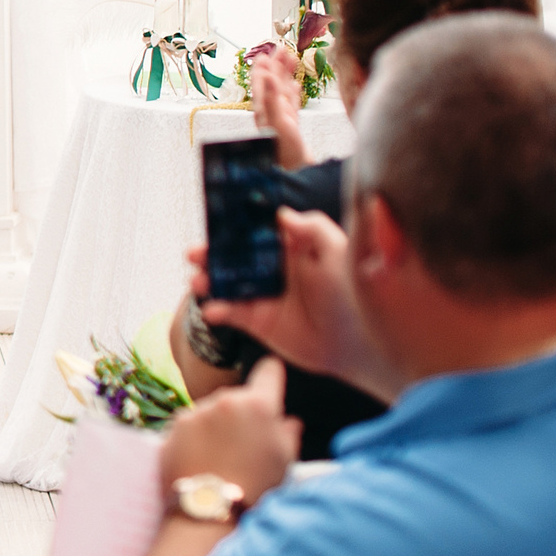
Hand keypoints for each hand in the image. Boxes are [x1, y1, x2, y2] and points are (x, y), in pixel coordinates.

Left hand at [157, 357, 298, 508]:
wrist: (209, 512)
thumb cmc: (257, 489)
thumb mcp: (285, 463)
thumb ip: (288, 434)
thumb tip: (289, 420)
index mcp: (256, 404)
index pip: (268, 371)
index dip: (272, 372)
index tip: (271, 372)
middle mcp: (222, 400)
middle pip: (235, 397)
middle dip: (241, 413)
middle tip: (247, 443)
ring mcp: (193, 412)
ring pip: (210, 412)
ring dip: (216, 426)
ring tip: (224, 460)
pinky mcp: (171, 428)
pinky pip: (188, 428)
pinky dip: (195, 439)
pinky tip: (203, 462)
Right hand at [193, 209, 391, 398]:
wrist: (361, 342)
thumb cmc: (353, 293)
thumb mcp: (338, 251)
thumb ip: (312, 226)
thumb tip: (281, 213)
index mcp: (288, 248)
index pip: (253, 231)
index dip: (231, 226)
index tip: (212, 221)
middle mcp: (271, 270)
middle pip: (231, 256)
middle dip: (209, 253)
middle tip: (194, 253)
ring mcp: (262, 296)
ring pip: (225, 283)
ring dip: (207, 280)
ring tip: (198, 282)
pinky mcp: (258, 322)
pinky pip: (230, 314)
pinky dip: (217, 311)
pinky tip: (214, 310)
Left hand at [248, 48, 310, 170]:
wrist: (296, 177)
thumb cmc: (285, 153)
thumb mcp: (279, 123)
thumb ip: (273, 99)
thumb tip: (268, 75)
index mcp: (264, 111)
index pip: (261, 85)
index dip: (262, 69)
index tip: (265, 54)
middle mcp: (270, 114)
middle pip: (271, 85)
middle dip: (275, 67)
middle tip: (281, 49)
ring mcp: (281, 120)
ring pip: (282, 93)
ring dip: (285, 76)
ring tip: (290, 60)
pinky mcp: (291, 128)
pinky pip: (291, 106)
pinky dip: (293, 94)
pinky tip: (295, 86)